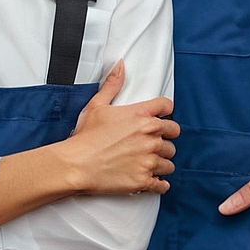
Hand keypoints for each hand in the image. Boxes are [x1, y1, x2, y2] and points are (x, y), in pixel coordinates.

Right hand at [63, 60, 179, 195]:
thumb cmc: (85, 137)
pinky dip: (159, 182)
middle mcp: (150, 137)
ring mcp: (149, 159)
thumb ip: (112, 84)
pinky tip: (152, 179)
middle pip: (173, 135)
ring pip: (169, 161)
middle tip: (153, 142)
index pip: (167, 107)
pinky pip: (163, 184)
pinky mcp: (145, 180)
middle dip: (165, 137)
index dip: (165, 111)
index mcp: (141, 116)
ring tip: (148, 161)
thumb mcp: (97, 105)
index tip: (162, 117)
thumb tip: (120, 66)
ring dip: (161, 161)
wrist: (76, 165)